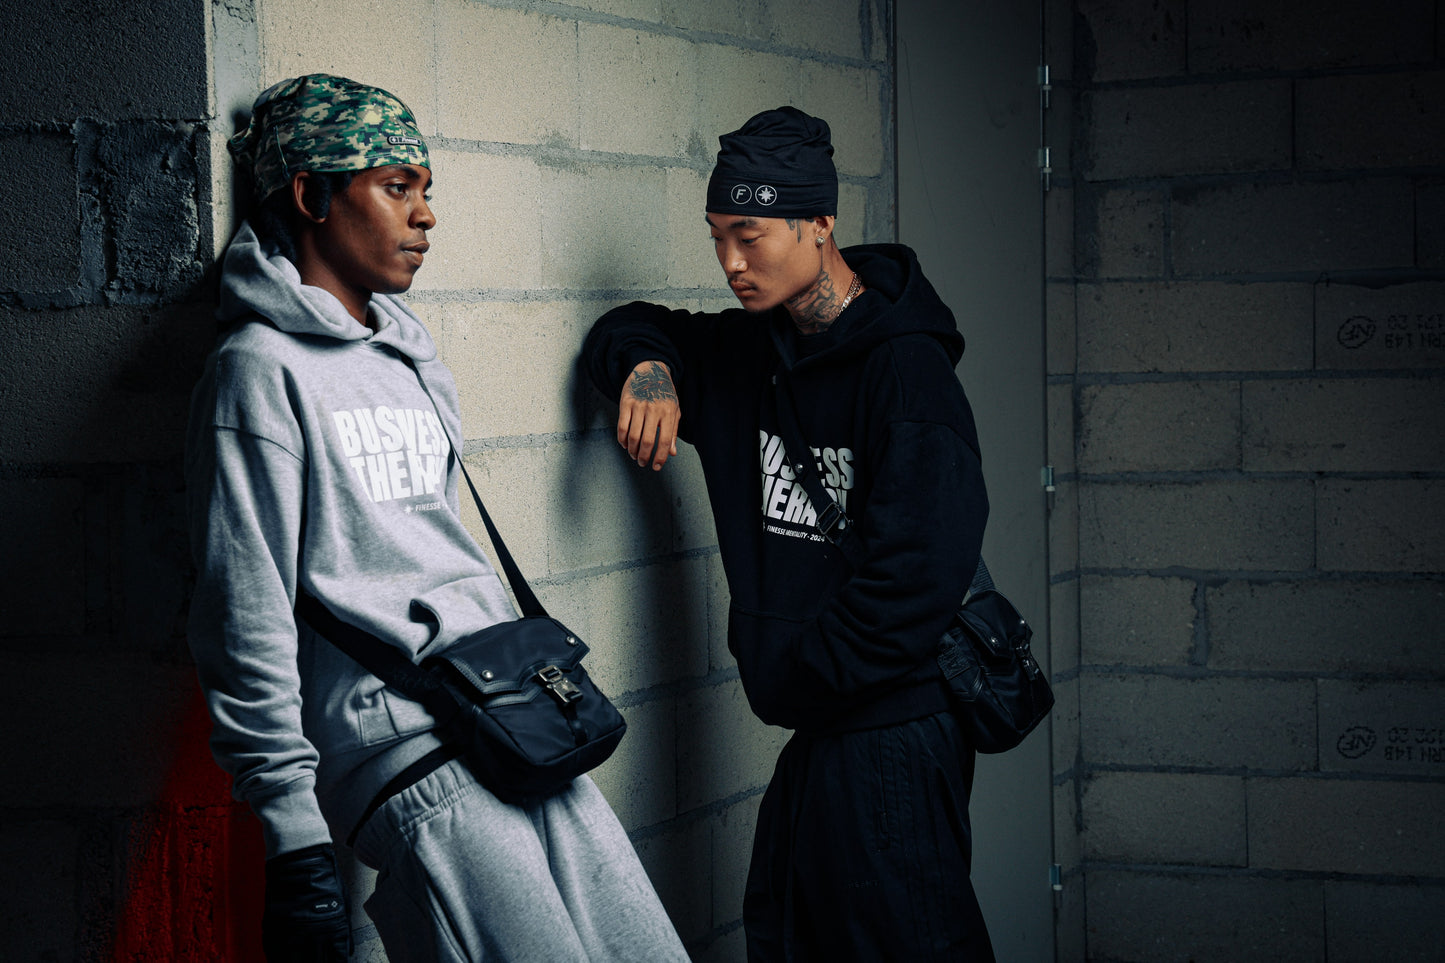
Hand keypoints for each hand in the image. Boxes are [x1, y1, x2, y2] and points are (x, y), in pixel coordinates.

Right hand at [262, 843, 352, 961]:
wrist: (299, 863)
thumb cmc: (325, 880)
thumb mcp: (343, 904)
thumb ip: (344, 932)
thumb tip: (347, 952)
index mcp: (333, 932)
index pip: (337, 961)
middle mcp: (313, 938)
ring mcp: (292, 936)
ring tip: (303, 962)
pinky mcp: (274, 932)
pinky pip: (275, 957)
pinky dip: (280, 961)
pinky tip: (286, 962)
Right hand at [618, 360, 679, 469]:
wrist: (650, 370)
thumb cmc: (664, 393)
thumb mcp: (674, 410)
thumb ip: (673, 432)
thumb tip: (671, 453)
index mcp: (668, 413)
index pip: (664, 441)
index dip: (660, 457)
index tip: (656, 466)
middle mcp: (653, 409)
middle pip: (647, 441)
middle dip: (644, 456)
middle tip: (642, 463)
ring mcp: (638, 406)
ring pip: (633, 436)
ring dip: (632, 450)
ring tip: (634, 455)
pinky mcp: (626, 403)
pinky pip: (622, 426)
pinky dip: (622, 439)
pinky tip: (625, 444)